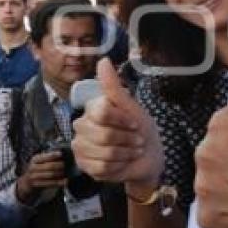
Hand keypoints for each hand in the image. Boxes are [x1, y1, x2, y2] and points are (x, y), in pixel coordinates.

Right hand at [16, 151, 65, 202]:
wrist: (26, 182)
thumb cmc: (37, 169)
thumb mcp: (40, 161)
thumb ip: (49, 157)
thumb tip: (62, 153)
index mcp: (35, 159)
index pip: (46, 156)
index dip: (54, 155)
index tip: (61, 154)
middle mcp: (33, 167)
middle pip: (50, 166)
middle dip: (60, 165)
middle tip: (67, 165)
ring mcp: (33, 176)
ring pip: (51, 175)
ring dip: (60, 174)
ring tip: (67, 173)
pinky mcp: (36, 185)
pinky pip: (50, 183)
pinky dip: (58, 182)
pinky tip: (65, 181)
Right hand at [72, 58, 164, 187]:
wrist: (147, 156)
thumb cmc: (140, 128)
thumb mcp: (131, 106)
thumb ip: (114, 86)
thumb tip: (103, 60)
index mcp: (92, 109)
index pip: (101, 112)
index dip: (122, 119)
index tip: (135, 123)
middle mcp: (82, 126)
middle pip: (102, 134)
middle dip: (127, 138)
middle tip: (137, 140)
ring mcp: (80, 147)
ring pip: (102, 151)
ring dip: (125, 153)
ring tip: (132, 150)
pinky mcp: (84, 165)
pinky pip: (101, 167)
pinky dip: (119, 165)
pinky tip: (123, 162)